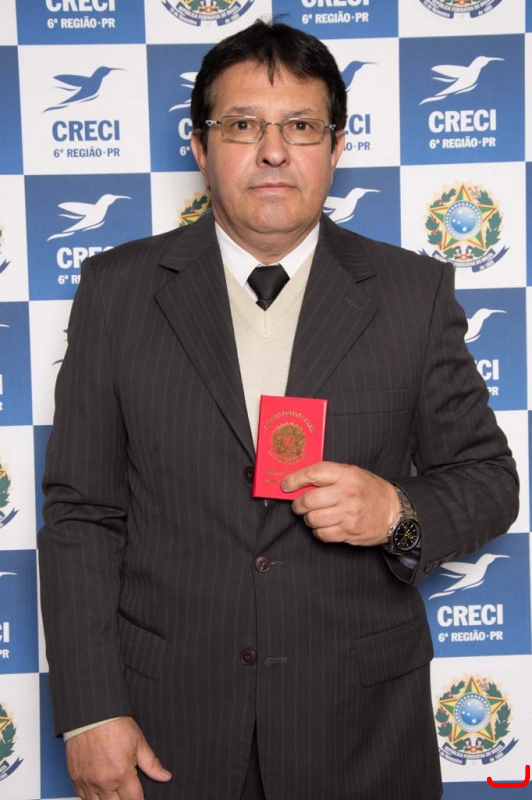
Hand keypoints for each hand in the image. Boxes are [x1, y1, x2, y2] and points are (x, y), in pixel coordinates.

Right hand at [66, 716, 170, 799]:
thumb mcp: (138, 741)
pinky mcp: (76, 780)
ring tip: (115, 793)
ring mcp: (88, 783)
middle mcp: (104, 782)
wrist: (91, 714)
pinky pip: (83, 798)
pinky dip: (92, 797)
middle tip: (127, 793)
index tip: (140, 797)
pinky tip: (100, 790)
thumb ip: (151, 763)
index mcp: (121, 774)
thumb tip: (165, 776)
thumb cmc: (114, 724)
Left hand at [281, 461, 399, 546]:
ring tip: (315, 515)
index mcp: (347, 475)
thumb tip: (299, 483)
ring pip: (312, 519)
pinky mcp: (349, 531)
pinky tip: (325, 526)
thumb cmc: (370, 491)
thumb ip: (329, 476)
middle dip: (298, 504)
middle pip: (309, 499)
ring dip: (308, 518)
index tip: (285, 485)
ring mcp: (348, 514)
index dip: (295, 479)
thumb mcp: (353, 474)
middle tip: (299, 504)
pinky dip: (318, 531)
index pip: (314, 473)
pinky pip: (322, 534)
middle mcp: (347, 493)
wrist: (394, 512)